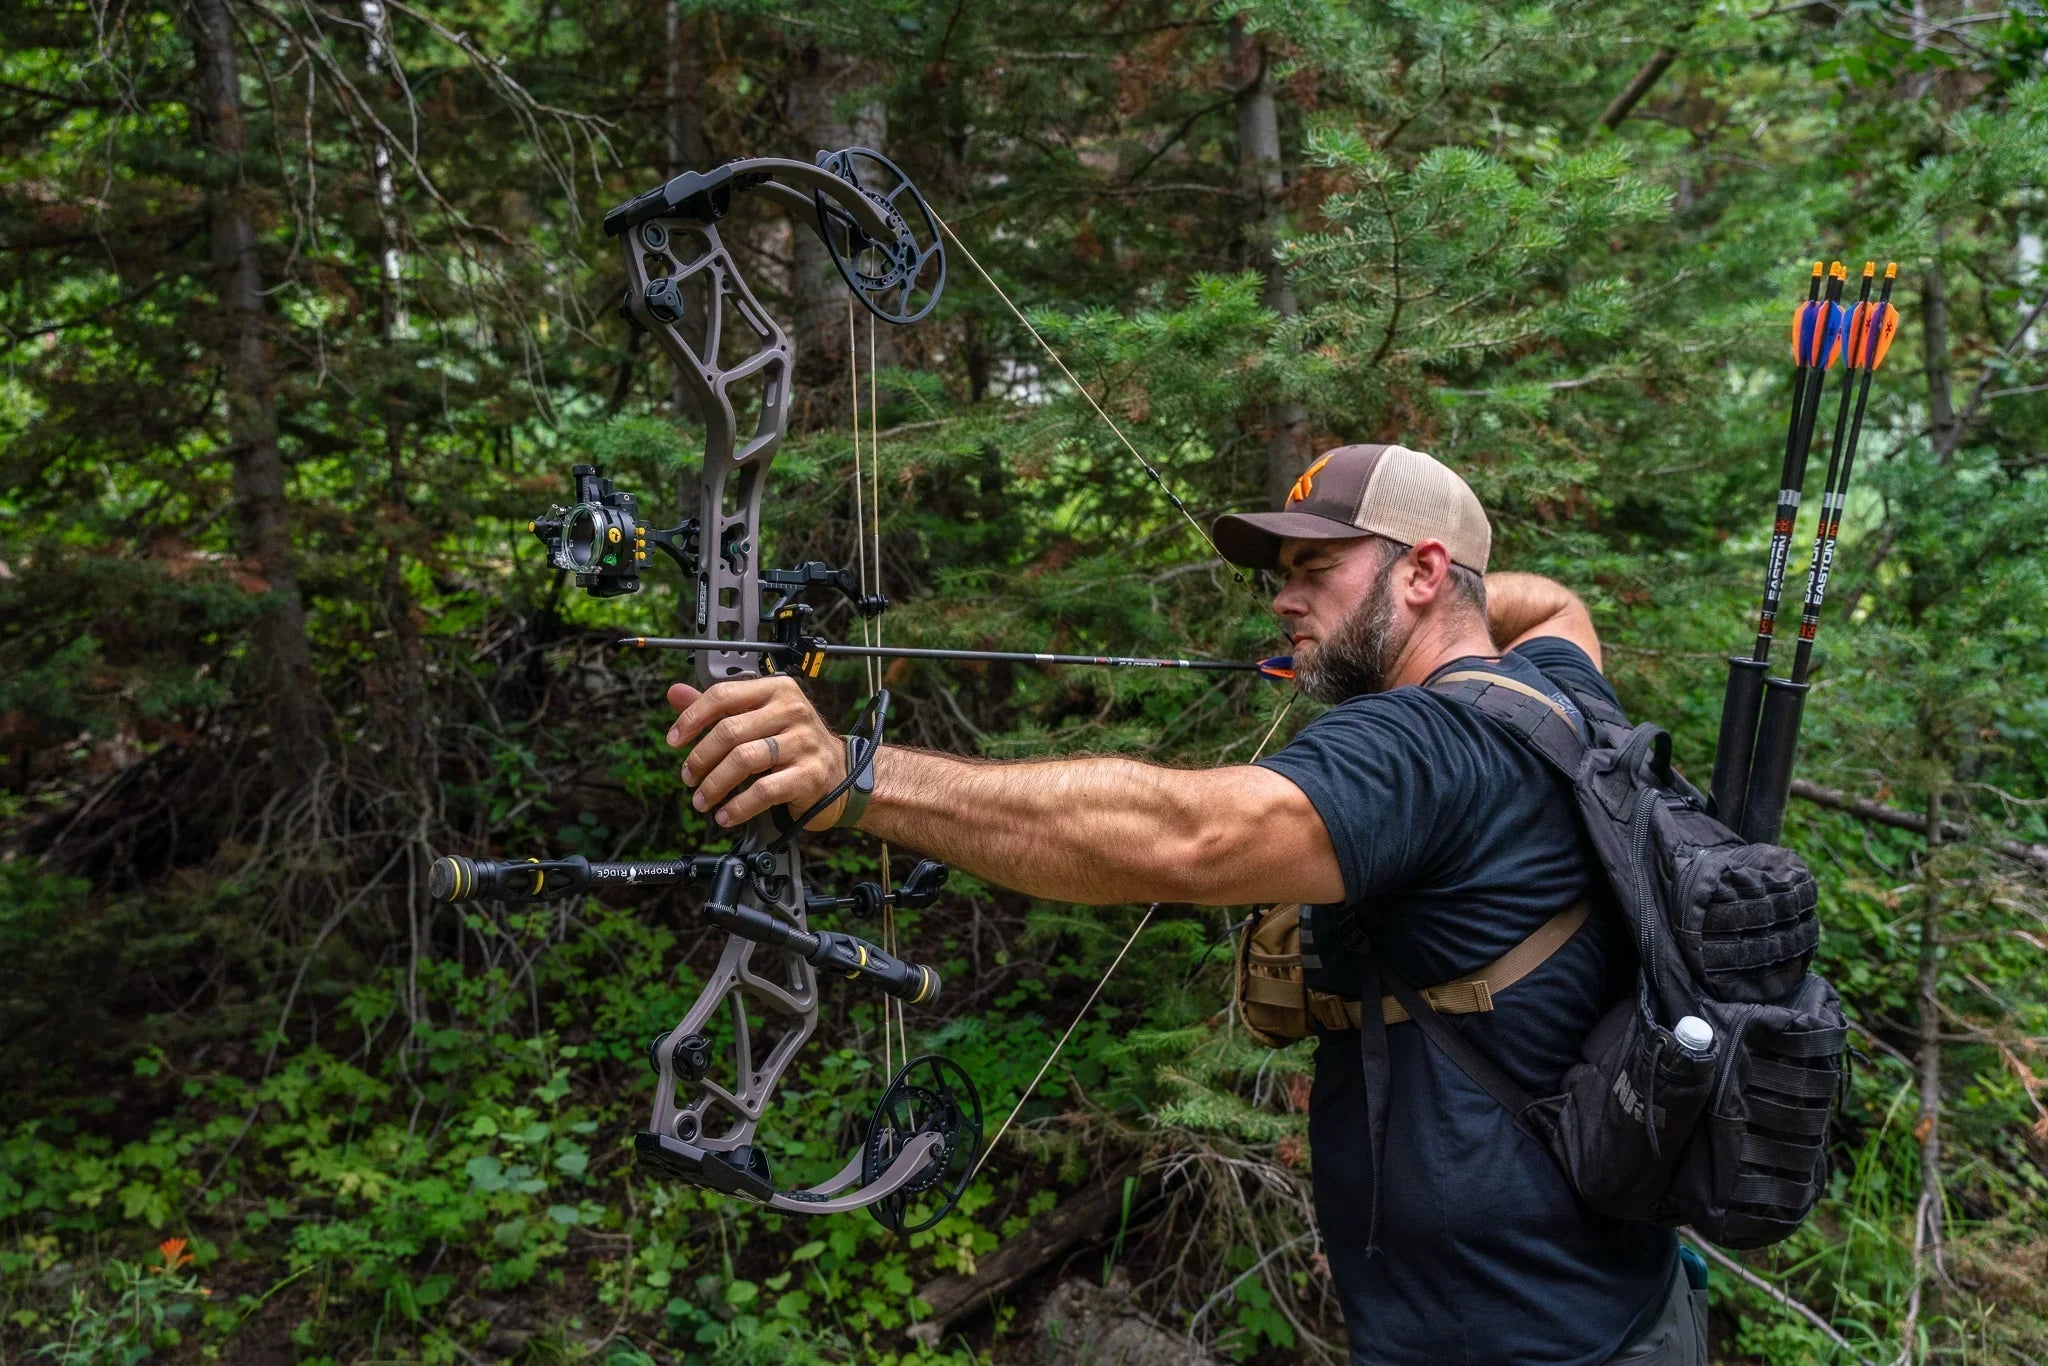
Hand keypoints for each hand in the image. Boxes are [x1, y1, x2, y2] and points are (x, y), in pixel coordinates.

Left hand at [666, 676, 849, 829]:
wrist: (842, 774)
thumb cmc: (795, 745)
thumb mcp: (758, 718)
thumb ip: (718, 707)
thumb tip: (676, 693)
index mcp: (776, 690)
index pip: (723, 695)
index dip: (692, 718)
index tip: (675, 740)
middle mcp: (792, 711)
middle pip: (730, 731)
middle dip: (701, 758)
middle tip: (689, 776)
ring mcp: (803, 742)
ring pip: (743, 760)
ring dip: (714, 785)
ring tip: (702, 800)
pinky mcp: (809, 775)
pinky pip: (763, 791)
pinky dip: (738, 806)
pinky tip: (726, 815)